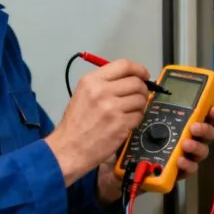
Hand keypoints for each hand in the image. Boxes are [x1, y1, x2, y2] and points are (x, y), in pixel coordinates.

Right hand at [45, 59, 149, 185]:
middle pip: (136, 82)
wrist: (69, 147)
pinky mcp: (120, 124)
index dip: (138, 69)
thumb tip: (130, 79)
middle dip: (142, 89)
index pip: (124, 65)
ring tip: (129, 111)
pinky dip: (136, 119)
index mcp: (91, 80)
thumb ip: (104, 83)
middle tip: (138, 96)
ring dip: (140, 105)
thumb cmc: (75, 123)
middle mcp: (102, 91)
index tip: (144, 75)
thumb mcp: (83, 93)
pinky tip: (126, 122)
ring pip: (141, 99)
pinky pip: (139, 116)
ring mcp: (112, 108)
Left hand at [95, 103, 213, 204]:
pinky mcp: (176, 173)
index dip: (211, 111)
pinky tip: (179, 160)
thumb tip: (152, 89)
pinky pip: (187, 170)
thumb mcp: (141, 120)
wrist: (120, 167)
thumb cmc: (134, 140)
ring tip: (186, 144)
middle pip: (206, 135)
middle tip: (195, 127)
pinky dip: (186, 165)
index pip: (201, 116)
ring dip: (196, 147)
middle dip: (205, 129)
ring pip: (200, 152)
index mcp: (180, 124)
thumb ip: (151, 107)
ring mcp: (183, 157)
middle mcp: (186, 139)